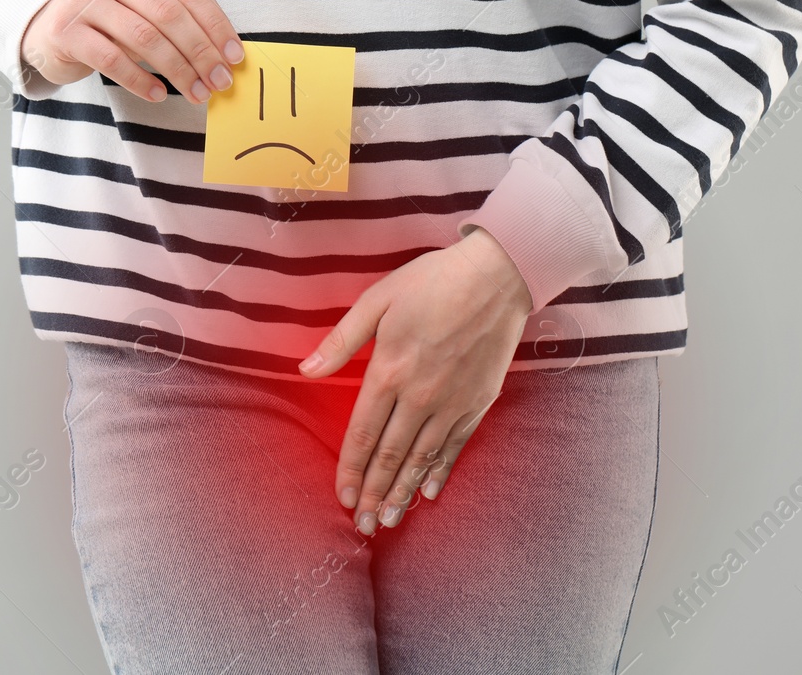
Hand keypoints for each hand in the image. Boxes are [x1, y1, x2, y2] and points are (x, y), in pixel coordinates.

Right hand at [19, 0, 244, 102]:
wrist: (48, 27)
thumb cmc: (110, 20)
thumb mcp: (144, 8)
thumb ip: (179, 21)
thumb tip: (223, 57)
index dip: (216, 26)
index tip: (234, 57)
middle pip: (169, 15)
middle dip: (201, 53)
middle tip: (219, 82)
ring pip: (144, 37)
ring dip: (177, 70)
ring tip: (196, 93)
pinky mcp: (67, 30)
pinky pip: (112, 59)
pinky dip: (140, 80)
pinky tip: (158, 95)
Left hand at [298, 227, 532, 534]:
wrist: (496, 275)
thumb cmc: (432, 281)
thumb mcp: (377, 301)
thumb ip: (341, 341)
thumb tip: (305, 369)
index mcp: (389, 371)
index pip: (363, 434)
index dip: (350, 470)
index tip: (342, 498)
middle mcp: (420, 395)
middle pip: (391, 456)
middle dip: (373, 494)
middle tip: (362, 526)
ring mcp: (452, 402)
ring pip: (422, 458)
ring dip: (403, 492)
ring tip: (389, 520)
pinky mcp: (478, 401)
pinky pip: (455, 446)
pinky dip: (440, 472)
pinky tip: (429, 493)